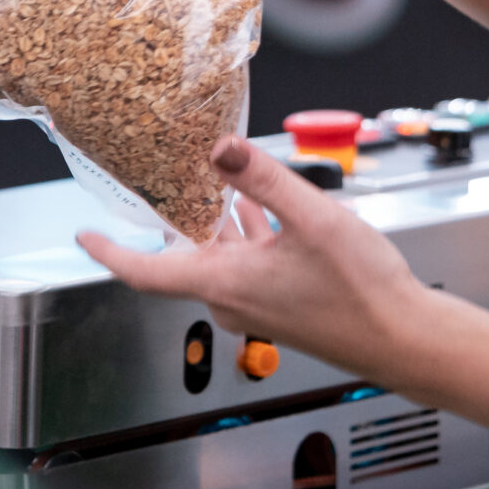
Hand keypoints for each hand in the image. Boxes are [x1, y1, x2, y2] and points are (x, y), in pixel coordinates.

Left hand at [77, 135, 433, 379]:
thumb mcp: (312, 220)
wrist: (404, 339)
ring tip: (215, 181)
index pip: (147, 271)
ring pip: (220, 258)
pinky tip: (263, 210)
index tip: (84, 235)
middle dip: (173, 217)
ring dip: (216, 223)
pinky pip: (248, 265)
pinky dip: (246, 236)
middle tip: (162, 179)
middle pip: (184, 256)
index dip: (109, 252)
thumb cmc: (363, 292)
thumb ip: (264, 180)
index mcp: (226, 283)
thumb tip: (221, 148)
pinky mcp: (280, 306)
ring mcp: (257, 306)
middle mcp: (233, 300)